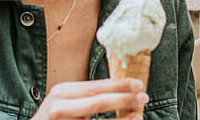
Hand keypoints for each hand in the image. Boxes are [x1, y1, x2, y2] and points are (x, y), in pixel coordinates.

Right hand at [31, 79, 148, 119]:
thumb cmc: (55, 118)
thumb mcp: (67, 102)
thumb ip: (88, 98)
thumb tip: (119, 93)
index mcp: (63, 92)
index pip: (95, 87)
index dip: (118, 85)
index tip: (138, 84)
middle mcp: (59, 105)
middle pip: (97, 102)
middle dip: (123, 99)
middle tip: (144, 98)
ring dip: (120, 119)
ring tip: (138, 116)